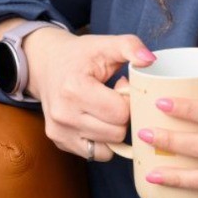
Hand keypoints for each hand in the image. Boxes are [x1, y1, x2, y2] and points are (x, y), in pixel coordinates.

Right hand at [23, 28, 156, 161]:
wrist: (48, 64)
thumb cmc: (81, 54)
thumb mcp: (106, 43)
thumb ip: (131, 46)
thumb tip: (149, 60)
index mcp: (75, 89)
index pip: (120, 112)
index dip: (129, 99)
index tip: (121, 84)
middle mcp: (63, 115)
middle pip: (117, 132)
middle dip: (123, 115)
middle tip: (115, 96)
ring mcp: (59, 132)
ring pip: (108, 147)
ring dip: (114, 128)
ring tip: (106, 106)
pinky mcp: (59, 142)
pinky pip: (96, 154)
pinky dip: (104, 141)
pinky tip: (99, 120)